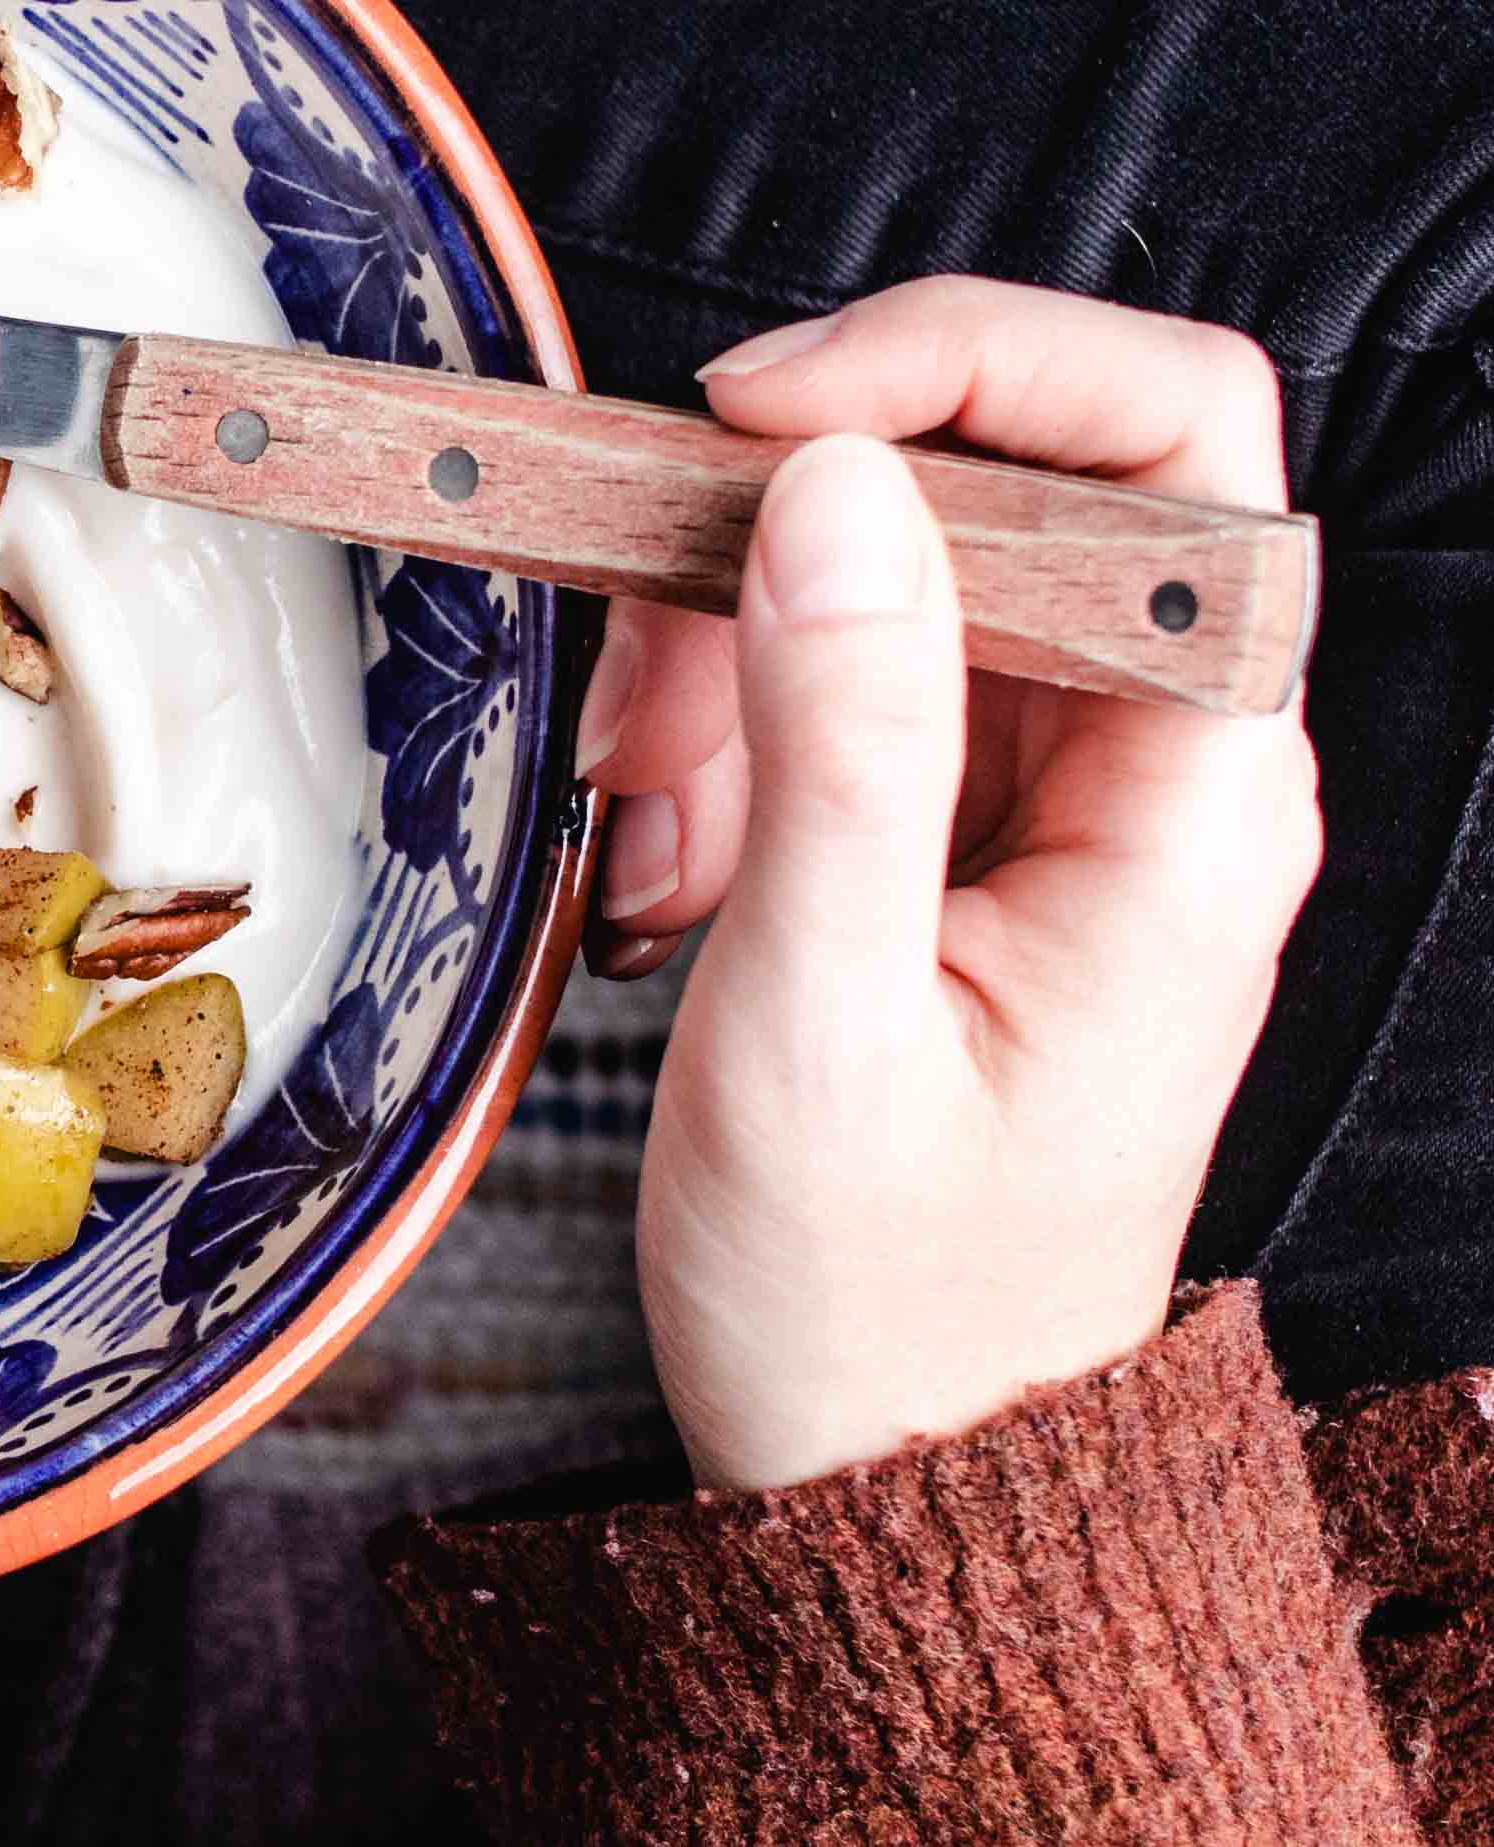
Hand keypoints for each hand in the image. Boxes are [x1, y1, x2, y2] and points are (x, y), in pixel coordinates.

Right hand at [578, 283, 1321, 1494]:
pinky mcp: (973, 818)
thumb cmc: (885, 1311)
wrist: (888, 1480)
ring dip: (726, 657)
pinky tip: (681, 871)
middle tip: (649, 700)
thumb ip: (840, 738)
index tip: (764, 425)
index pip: (1164, 440)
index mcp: (1197, 800)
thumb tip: (835, 486)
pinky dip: (724, 733)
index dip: (969, 367)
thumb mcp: (825, 1022)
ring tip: (658, 838)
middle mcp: (1162, 763)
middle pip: (994, 483)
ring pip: (887, 567)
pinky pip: (839, 671)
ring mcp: (1068, 787)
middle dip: (782, 549)